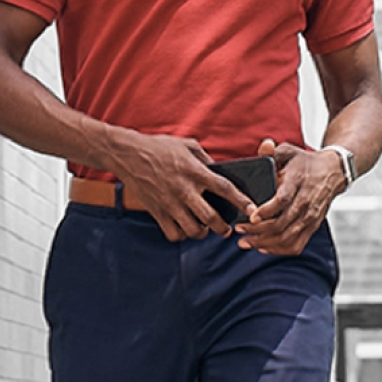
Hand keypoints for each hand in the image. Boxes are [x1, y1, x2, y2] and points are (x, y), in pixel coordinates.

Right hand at [107, 131, 252, 241]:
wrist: (129, 154)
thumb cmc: (160, 147)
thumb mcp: (188, 145)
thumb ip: (206, 159)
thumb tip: (220, 172)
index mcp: (195, 171)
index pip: (224, 188)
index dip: (241, 200)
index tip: (252, 210)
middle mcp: (184, 190)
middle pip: (211, 218)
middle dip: (223, 228)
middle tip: (227, 229)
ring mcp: (169, 203)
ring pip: (192, 230)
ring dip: (203, 233)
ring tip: (205, 229)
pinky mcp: (156, 212)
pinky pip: (173, 234)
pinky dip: (182, 235)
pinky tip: (184, 228)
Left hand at [233, 138, 347, 253]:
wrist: (333, 172)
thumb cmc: (306, 162)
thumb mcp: (290, 151)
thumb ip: (274, 151)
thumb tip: (264, 145)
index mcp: (298, 181)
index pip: (283, 199)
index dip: (267, 210)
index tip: (251, 216)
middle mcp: (306, 201)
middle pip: (282, 223)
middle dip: (257, 231)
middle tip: (239, 230)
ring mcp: (311, 216)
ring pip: (287, 237)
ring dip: (264, 243)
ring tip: (245, 242)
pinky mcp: (313, 226)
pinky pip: (296, 245)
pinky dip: (278, 250)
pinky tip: (263, 248)